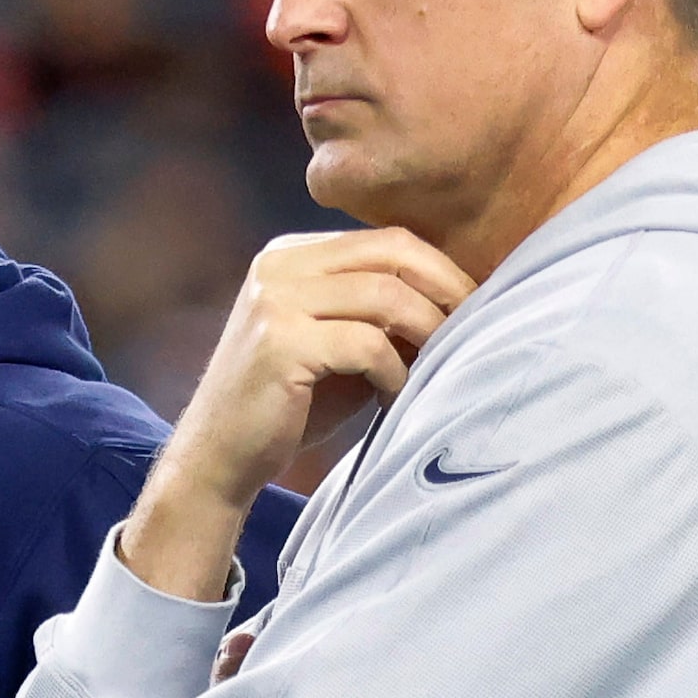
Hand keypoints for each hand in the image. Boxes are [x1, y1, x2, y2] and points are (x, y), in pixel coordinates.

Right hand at [122, 229, 472, 600]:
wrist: (219, 457)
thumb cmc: (289, 406)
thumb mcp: (337, 343)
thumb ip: (381, 312)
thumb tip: (467, 299)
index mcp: (290, 255)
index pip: (387, 240)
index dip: (441, 271)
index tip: (477, 309)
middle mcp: (278, 265)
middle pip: (392, 254)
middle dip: (446, 292)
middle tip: (478, 332)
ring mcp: (274, 300)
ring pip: (385, 296)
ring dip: (426, 335)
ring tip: (436, 370)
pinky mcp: (279, 342)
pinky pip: (367, 345)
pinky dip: (395, 373)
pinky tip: (395, 398)